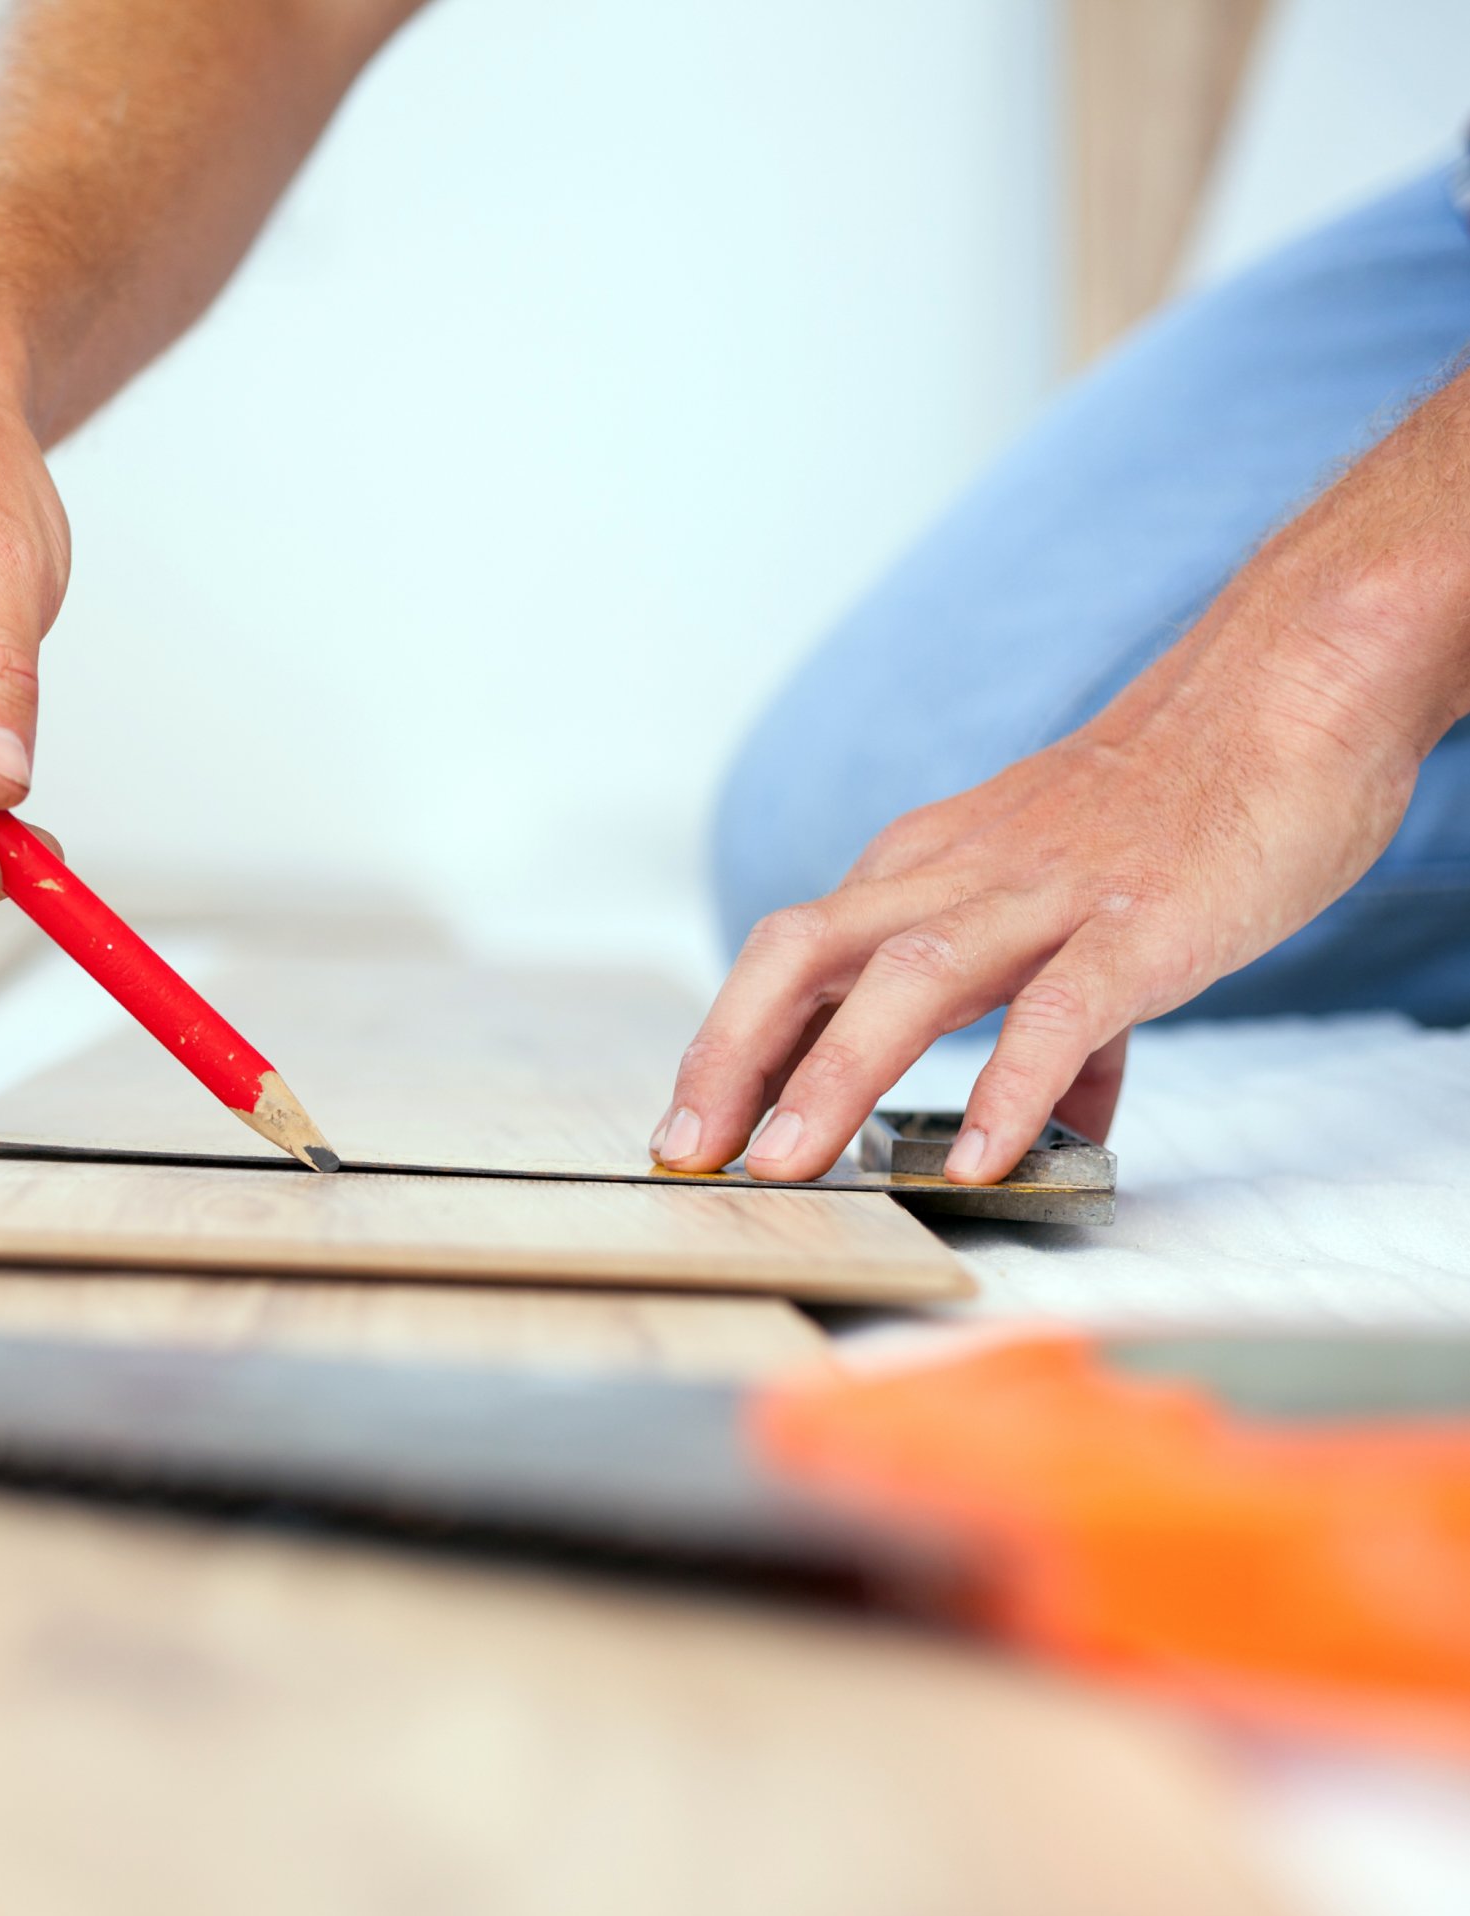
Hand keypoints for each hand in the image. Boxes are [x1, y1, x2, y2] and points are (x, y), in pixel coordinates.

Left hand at [651, 539, 1446, 1184]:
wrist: (1281, 692)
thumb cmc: (1168, 810)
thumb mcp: (1061, 903)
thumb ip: (1036, 1012)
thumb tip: (1041, 1120)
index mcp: (923, 868)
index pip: (792, 958)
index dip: (728, 1043)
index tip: (690, 1129)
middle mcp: (955, 874)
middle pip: (802, 954)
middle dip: (731, 1055)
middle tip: (691, 1153)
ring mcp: (1043, 894)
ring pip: (906, 980)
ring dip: (833, 1077)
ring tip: (785, 1168)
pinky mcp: (1137, 922)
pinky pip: (1058, 1011)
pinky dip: (1011, 1084)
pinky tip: (979, 1162)